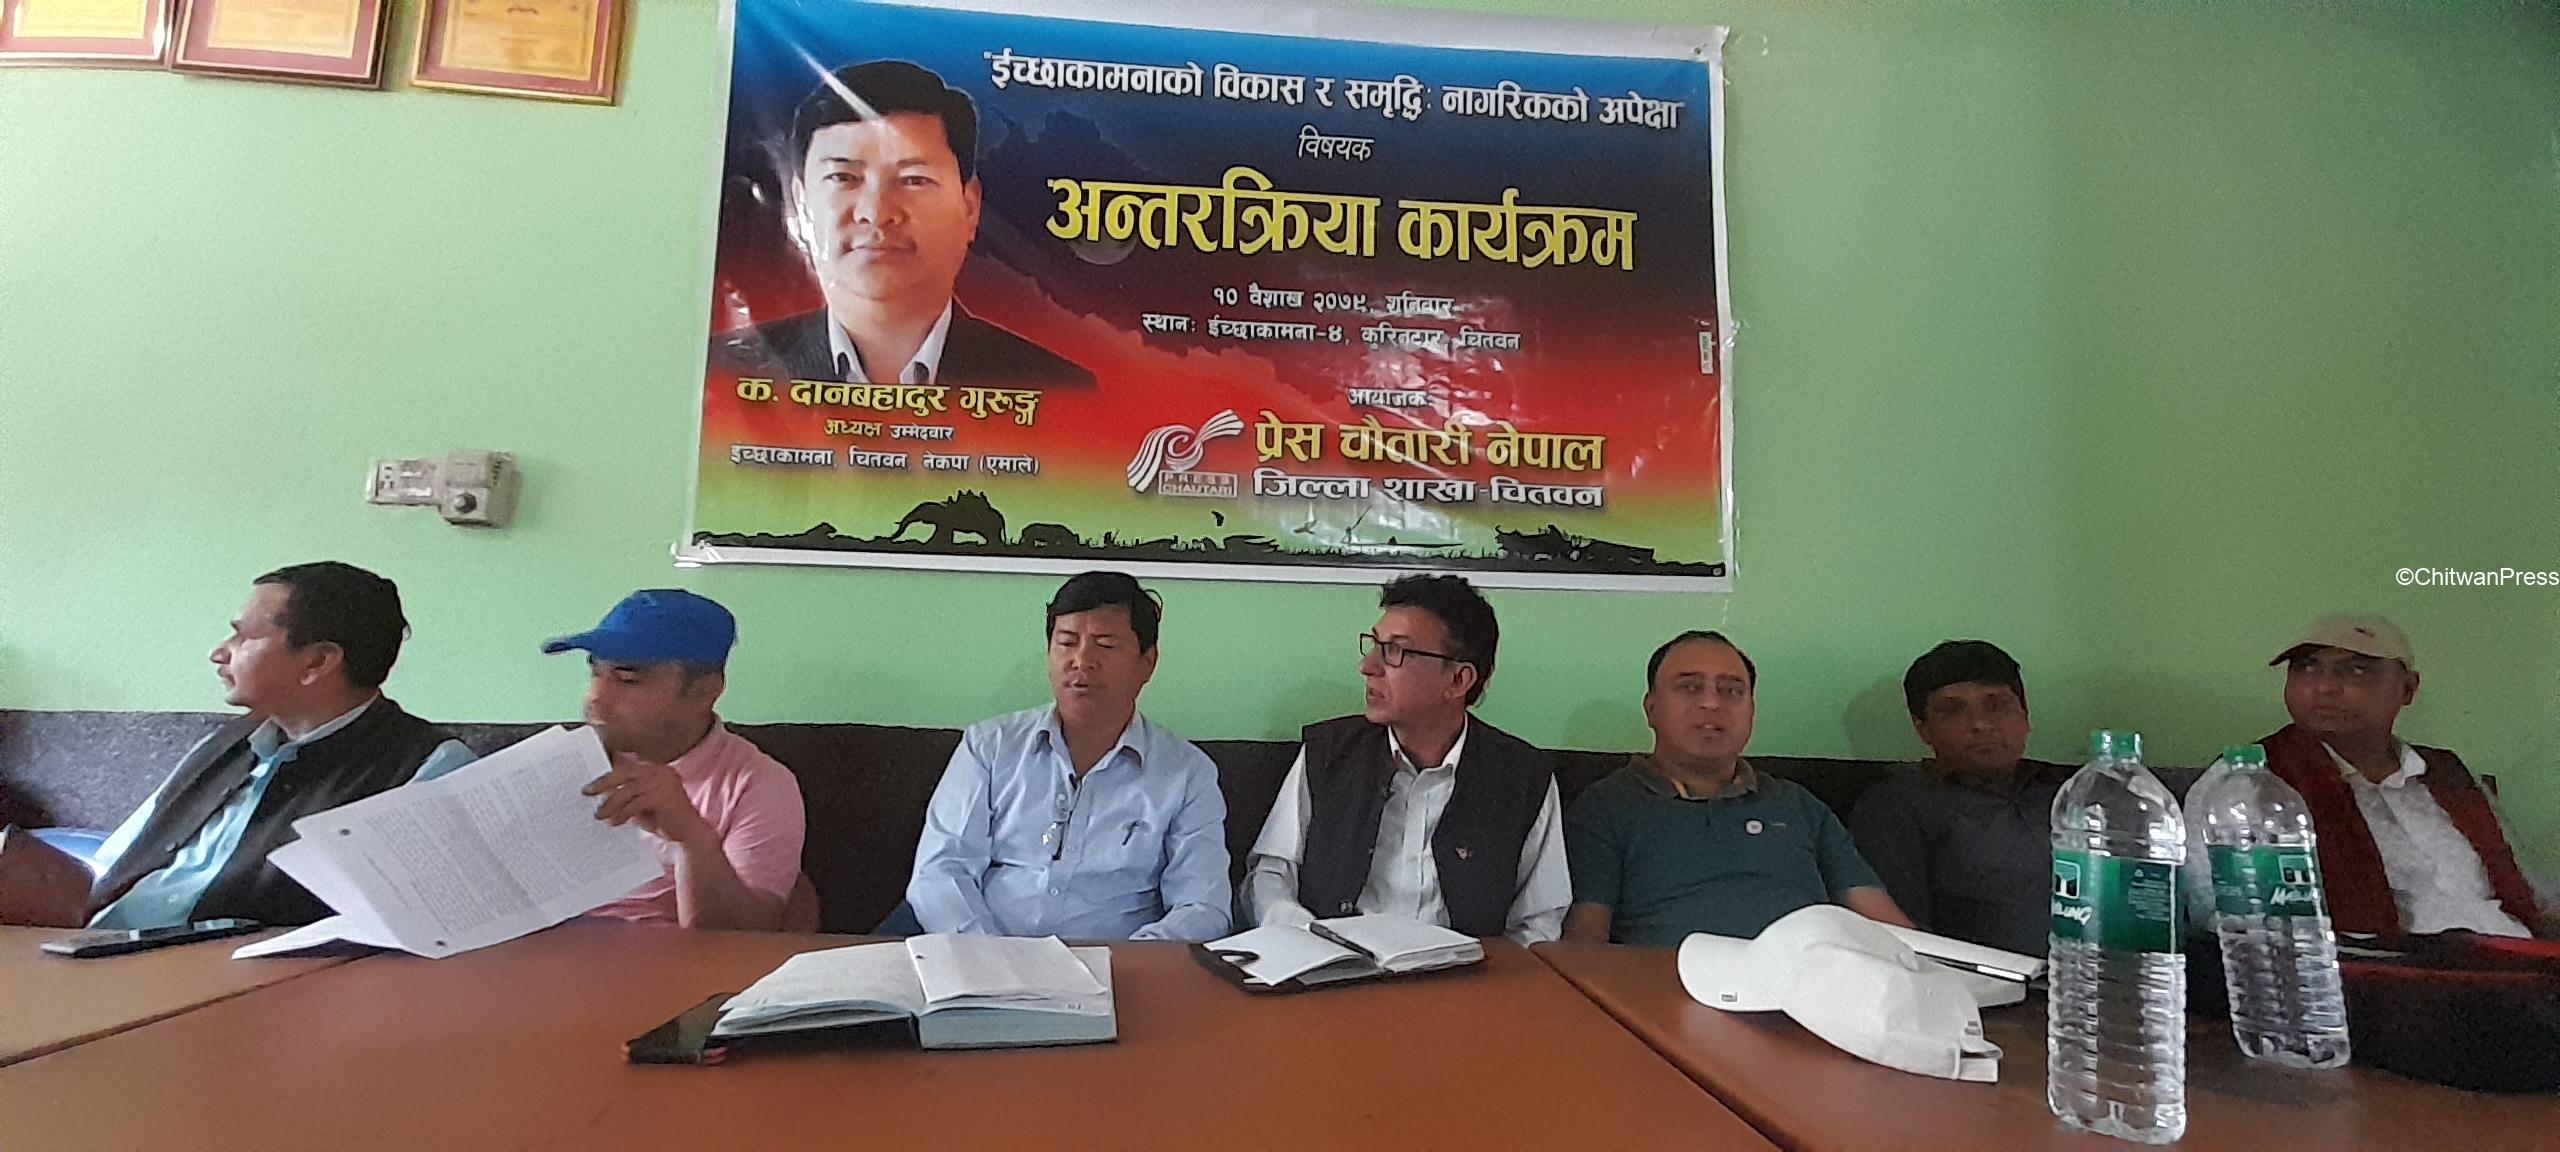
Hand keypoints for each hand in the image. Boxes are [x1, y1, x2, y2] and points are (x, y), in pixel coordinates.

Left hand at [582, 752, 709, 844]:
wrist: (690, 834)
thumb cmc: (665, 820)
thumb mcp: (641, 804)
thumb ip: (626, 796)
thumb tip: (600, 793)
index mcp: (655, 769)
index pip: (626, 766)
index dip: (607, 772)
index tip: (590, 780)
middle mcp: (661, 771)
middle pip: (625, 772)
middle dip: (603, 782)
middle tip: (587, 792)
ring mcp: (665, 782)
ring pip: (628, 790)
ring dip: (610, 803)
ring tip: (599, 815)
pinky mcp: (666, 797)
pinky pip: (636, 803)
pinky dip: (623, 813)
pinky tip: (614, 822)